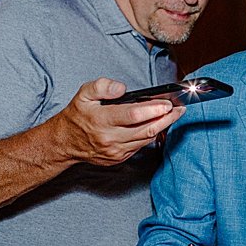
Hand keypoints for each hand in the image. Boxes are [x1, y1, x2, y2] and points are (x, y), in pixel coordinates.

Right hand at [54, 78, 183, 165]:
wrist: (65, 143)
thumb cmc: (77, 116)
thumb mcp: (83, 94)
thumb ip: (101, 87)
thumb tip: (121, 87)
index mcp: (101, 120)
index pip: (132, 115)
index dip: (153, 109)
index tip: (168, 103)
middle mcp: (110, 138)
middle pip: (146, 129)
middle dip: (167, 118)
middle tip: (180, 109)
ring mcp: (116, 151)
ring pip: (146, 139)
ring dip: (163, 126)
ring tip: (175, 114)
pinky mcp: (120, 158)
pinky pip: (141, 146)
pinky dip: (152, 134)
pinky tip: (159, 124)